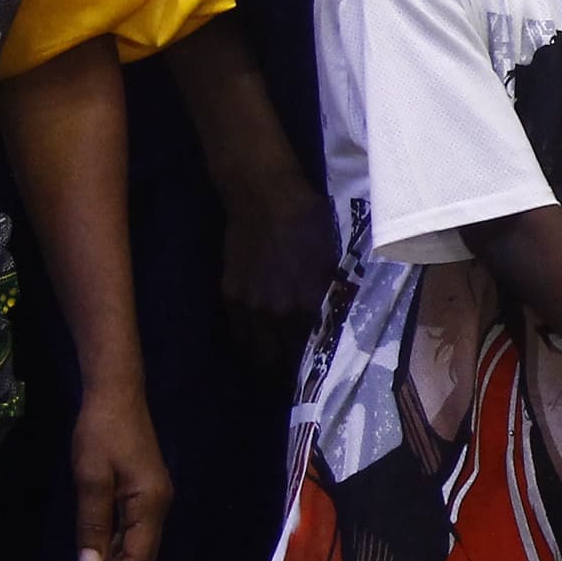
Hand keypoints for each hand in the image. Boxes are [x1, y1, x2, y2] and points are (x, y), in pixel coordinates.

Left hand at [69, 393, 173, 560]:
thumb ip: (92, 521)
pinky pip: (129, 534)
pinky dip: (114, 555)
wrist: (115, 395)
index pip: (137, 556)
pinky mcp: (139, 495)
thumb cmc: (102, 432)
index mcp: (150, 503)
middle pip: (140, 557)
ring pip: (135, 547)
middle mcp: (156, 507)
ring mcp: (150, 501)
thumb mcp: (91, 476)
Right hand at [218, 169, 339, 376]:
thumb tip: (332, 314)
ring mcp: (250, 306)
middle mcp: (278, 312)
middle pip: (283, 356)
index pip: (312, 348)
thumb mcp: (331, 256)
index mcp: (308, 303)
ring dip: (267, 355)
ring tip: (275, 356)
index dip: (315, 358)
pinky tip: (256, 338)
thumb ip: (328, 291)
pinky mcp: (229, 295)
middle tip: (296, 361)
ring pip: (258, 350)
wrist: (263, 196)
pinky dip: (248, 339)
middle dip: (290, 362)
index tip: (318, 364)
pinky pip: (238, 332)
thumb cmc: (307, 220)